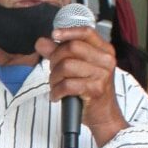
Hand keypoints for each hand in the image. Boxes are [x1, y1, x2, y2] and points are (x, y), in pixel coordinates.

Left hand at [36, 26, 127, 146]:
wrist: (104, 115)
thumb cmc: (91, 91)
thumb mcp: (78, 68)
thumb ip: (59, 53)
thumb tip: (41, 42)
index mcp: (104, 51)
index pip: (86, 32)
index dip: (68, 32)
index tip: (54, 35)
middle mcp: (105, 60)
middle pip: (71, 48)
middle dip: (55, 60)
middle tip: (53, 72)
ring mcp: (102, 74)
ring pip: (66, 66)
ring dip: (54, 78)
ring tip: (55, 86)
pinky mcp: (95, 89)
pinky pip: (66, 85)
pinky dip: (56, 92)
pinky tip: (56, 96)